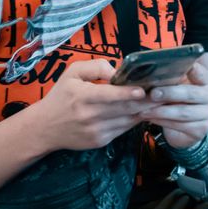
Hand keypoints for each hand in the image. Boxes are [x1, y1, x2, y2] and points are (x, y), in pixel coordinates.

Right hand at [30, 59, 150, 151]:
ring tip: (157, 102)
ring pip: (127, 121)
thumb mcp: (72, 73)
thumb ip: (96, 66)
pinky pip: (123, 130)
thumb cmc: (61, 96)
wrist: (45, 127)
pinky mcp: (100, 141)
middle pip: (124, 109)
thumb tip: (118, 71)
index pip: (109, 95)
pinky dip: (133, 120)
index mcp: (83, 96)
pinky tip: (141, 112)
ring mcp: (96, 131)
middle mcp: (90, 115)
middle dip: (146, 102)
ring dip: (144, 112)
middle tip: (163, 94)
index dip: (128, 93)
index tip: (144, 90)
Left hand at [141, 61, 207, 150]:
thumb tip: (152, 71)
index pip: (200, 72)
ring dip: (161, 111)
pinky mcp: (201, 129)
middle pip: (190, 93)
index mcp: (207, 80)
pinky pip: (180, 125)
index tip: (178, 66)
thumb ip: (172, 78)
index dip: (190, 69)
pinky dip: (163, 122)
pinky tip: (151, 118)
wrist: (188, 127)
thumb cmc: (180, 100)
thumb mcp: (178, 86)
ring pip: (183, 112)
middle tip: (152, 94)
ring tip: (144, 110)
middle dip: (169, 93)